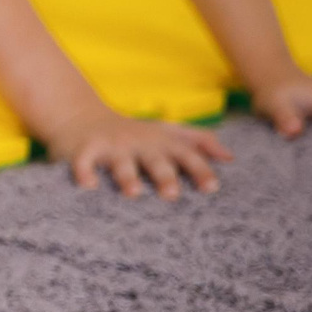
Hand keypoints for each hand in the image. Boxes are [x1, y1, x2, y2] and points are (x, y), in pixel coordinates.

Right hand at [46, 109, 230, 198]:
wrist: (80, 116)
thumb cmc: (132, 133)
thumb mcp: (166, 132)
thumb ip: (199, 141)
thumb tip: (230, 158)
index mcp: (160, 142)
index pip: (185, 154)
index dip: (199, 170)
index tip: (211, 188)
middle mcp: (138, 143)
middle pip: (155, 160)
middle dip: (164, 176)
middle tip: (172, 195)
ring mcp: (111, 146)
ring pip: (121, 163)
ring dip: (128, 177)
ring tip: (134, 193)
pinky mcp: (83, 148)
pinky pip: (83, 161)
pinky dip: (84, 172)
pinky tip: (88, 185)